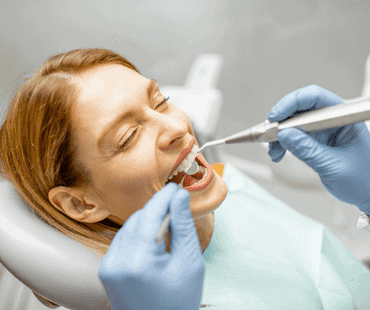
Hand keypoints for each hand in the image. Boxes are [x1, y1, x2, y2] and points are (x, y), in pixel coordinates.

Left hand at [98, 182, 204, 309]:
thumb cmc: (179, 302)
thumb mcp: (189, 262)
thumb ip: (182, 226)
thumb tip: (180, 197)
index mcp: (139, 260)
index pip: (151, 214)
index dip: (164, 197)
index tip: (175, 187)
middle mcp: (117, 261)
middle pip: (138, 218)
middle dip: (157, 209)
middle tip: (175, 205)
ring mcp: (109, 266)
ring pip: (129, 227)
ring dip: (147, 220)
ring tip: (167, 224)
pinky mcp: (106, 269)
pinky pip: (122, 240)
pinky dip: (137, 233)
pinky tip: (152, 238)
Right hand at [267, 85, 369, 214]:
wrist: (368, 195)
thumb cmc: (363, 180)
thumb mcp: (334, 166)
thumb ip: (308, 150)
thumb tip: (284, 135)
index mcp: (344, 119)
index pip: (316, 98)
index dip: (292, 103)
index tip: (276, 117)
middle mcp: (332, 121)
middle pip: (301, 108)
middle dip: (281, 119)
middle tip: (268, 133)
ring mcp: (323, 131)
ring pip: (293, 123)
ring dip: (279, 134)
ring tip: (273, 149)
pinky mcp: (315, 141)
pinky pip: (293, 136)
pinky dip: (282, 143)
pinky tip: (278, 153)